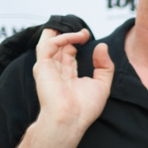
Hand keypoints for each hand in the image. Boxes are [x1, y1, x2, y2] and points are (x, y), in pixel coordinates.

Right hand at [33, 28, 114, 144]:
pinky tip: (77, 38)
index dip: (76, 41)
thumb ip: (105, 66)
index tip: (87, 36)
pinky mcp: (42, 66)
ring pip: (48, 41)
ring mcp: (48, 68)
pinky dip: (63, 37)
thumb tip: (102, 46)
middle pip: (58, 45)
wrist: (70, 120)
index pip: (68, 54)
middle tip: (84, 31)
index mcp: (68, 77)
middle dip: (69, 33)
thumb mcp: (103, 85)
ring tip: (77, 28)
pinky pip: (50, 44)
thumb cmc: (84, 109)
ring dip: (62, 30)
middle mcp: (57, 71)